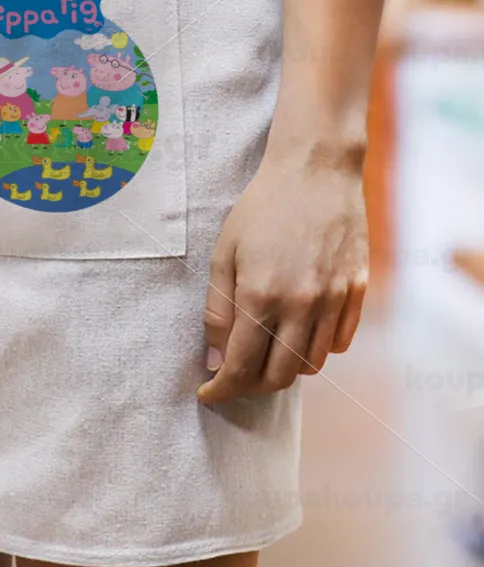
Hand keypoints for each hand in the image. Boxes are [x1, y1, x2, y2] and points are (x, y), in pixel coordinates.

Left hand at [197, 144, 367, 403]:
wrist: (315, 171)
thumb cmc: (260, 209)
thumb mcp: (224, 253)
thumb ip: (218, 310)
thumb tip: (214, 360)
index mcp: (261, 296)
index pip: (241, 368)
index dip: (222, 390)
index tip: (208, 395)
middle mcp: (302, 306)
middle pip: (279, 377)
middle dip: (251, 386)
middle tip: (234, 376)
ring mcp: (335, 301)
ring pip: (312, 365)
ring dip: (284, 370)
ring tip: (263, 354)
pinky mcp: (357, 292)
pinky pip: (338, 343)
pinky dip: (316, 350)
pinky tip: (297, 333)